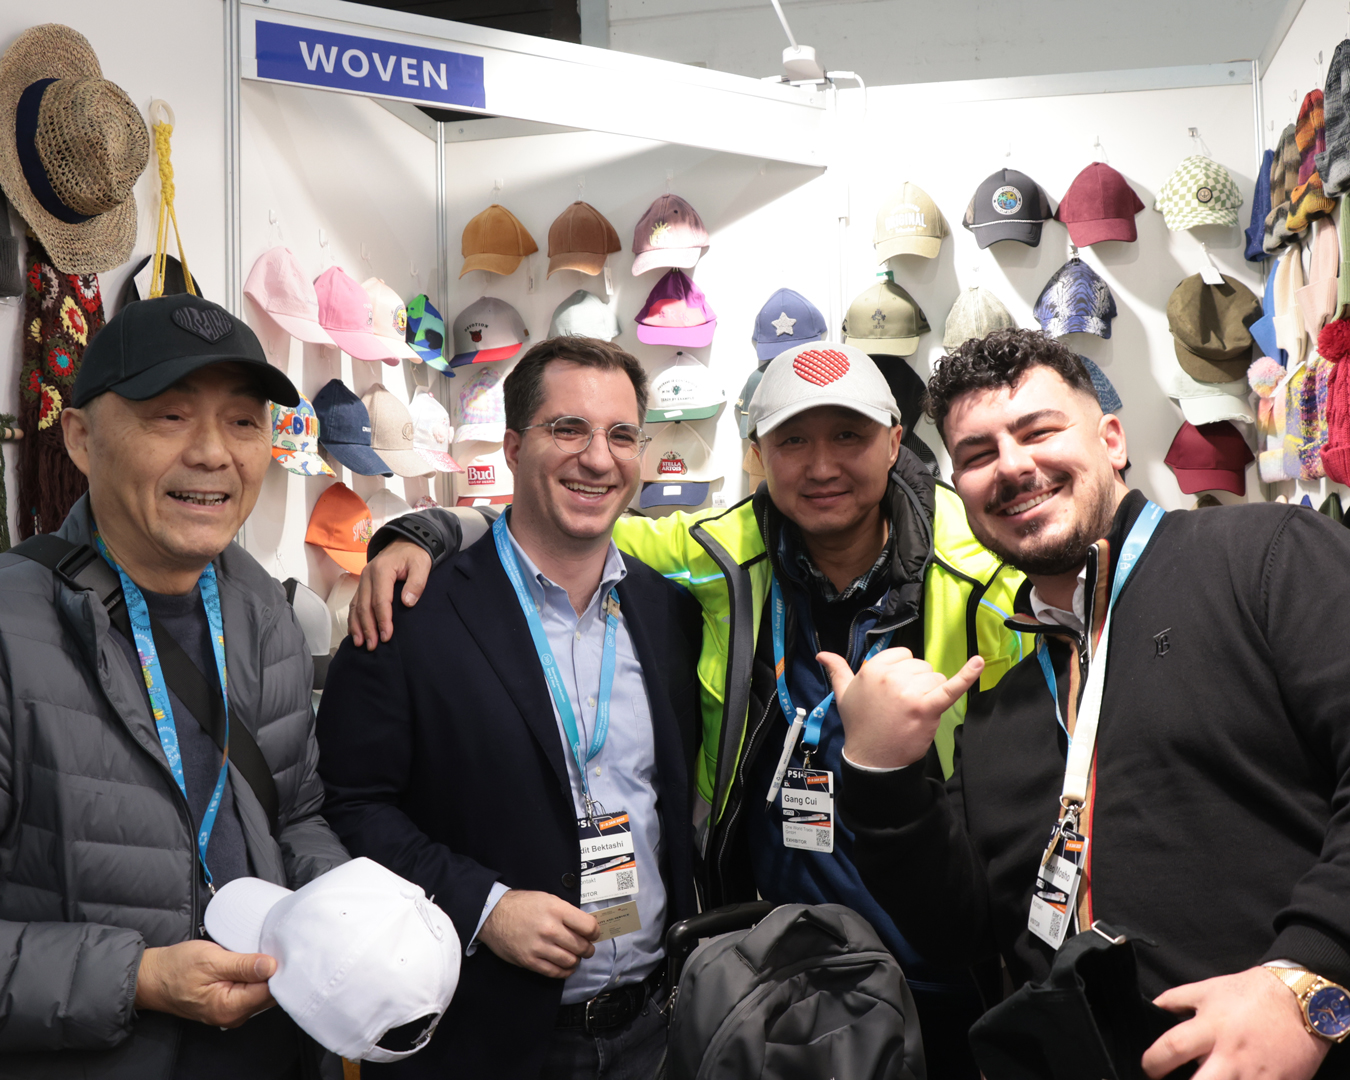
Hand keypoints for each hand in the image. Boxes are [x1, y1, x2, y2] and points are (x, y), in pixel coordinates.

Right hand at [134, 940, 276, 1027]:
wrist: (152, 978)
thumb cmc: (176, 968)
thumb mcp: (210, 960)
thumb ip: (243, 965)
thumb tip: (271, 966)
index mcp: (230, 1007)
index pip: (270, 991)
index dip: (279, 969)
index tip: (280, 949)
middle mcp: (234, 1016)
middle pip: (270, 993)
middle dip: (274, 971)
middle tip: (270, 946)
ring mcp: (232, 1012)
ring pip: (262, 992)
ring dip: (264, 973)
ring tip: (259, 951)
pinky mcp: (230, 1005)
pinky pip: (252, 991)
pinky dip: (255, 977)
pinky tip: (252, 963)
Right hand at [349, 539, 431, 649]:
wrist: (406, 542)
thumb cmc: (415, 556)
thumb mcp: (422, 565)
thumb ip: (417, 582)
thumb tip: (407, 603)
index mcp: (382, 570)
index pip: (380, 600)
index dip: (383, 619)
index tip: (387, 636)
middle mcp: (367, 575)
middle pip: (364, 605)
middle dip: (368, 627)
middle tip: (373, 646)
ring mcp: (363, 580)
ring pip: (356, 606)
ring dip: (357, 626)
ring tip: (360, 644)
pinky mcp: (363, 585)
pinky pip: (355, 603)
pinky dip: (354, 619)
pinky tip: (355, 632)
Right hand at [478, 889, 599, 978]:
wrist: (493, 915)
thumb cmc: (522, 905)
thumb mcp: (548, 899)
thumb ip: (566, 912)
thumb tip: (584, 927)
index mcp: (556, 910)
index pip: (588, 927)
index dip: (595, 932)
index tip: (593, 934)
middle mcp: (550, 929)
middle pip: (581, 946)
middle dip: (587, 949)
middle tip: (586, 948)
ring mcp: (539, 947)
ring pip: (570, 961)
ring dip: (576, 960)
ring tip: (574, 956)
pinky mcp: (530, 961)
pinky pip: (554, 972)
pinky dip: (564, 971)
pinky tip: (565, 966)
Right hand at [818, 648, 983, 768]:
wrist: (872, 759)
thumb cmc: (860, 725)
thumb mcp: (843, 695)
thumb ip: (837, 671)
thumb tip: (822, 655)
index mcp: (871, 669)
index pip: (903, 655)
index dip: (902, 672)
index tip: (892, 692)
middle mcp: (890, 677)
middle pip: (921, 666)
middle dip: (917, 683)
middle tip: (901, 707)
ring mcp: (909, 692)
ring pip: (935, 677)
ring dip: (930, 693)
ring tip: (912, 712)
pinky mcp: (927, 708)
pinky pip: (950, 688)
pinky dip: (967, 675)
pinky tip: (979, 662)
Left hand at [1143, 967, 1329, 1078]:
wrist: (1301, 1000)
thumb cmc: (1250, 993)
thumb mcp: (1207, 989)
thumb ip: (1175, 1000)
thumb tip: (1151, 1009)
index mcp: (1211, 1027)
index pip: (1171, 1048)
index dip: (1152, 1063)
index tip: (1149, 1068)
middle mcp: (1231, 1054)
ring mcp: (1257, 1074)